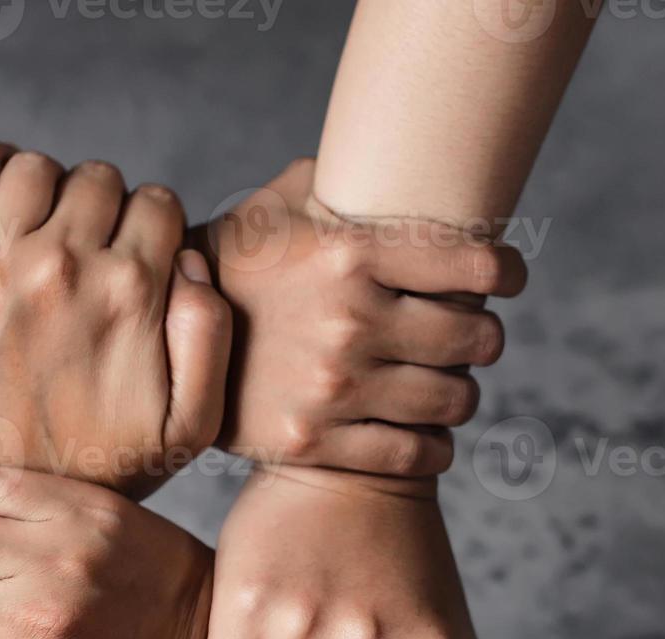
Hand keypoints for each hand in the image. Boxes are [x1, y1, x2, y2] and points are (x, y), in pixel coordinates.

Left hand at [0, 142, 231, 498]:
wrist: (3, 491)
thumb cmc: (105, 463)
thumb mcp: (192, 424)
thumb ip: (214, 335)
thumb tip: (189, 257)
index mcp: (132, 293)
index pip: (158, 202)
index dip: (156, 227)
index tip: (140, 258)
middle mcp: (65, 266)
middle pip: (100, 177)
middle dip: (106, 207)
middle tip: (94, 252)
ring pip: (37, 167)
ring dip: (50, 190)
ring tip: (49, 231)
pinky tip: (5, 205)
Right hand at [199, 158, 525, 476]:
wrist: (156, 345)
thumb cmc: (230, 267)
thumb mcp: (275, 210)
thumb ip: (339, 187)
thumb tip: (393, 160)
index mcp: (348, 253)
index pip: (475, 264)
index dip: (507, 271)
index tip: (508, 276)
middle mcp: (348, 320)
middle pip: (477, 336)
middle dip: (484, 334)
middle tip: (472, 334)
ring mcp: (333, 388)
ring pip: (455, 400)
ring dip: (461, 392)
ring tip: (446, 382)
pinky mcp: (316, 443)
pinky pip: (417, 453)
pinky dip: (435, 445)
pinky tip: (429, 432)